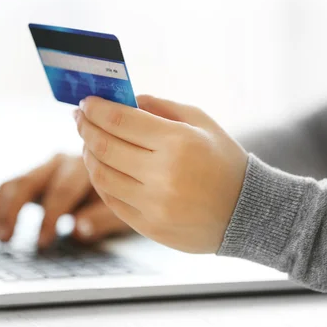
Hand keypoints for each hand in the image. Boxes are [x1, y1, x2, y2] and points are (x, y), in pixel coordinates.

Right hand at [0, 154, 132, 247]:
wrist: (123, 176)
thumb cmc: (123, 196)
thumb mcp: (122, 210)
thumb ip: (102, 219)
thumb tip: (79, 229)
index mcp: (83, 167)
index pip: (61, 191)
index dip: (50, 218)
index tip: (42, 242)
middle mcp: (60, 162)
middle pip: (29, 182)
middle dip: (13, 211)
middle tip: (4, 238)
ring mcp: (44, 168)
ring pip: (14, 183)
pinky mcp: (35, 177)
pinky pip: (8, 186)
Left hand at [74, 95, 247, 253]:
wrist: (246, 213)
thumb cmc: (224, 161)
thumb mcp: (202, 123)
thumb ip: (162, 107)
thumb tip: (125, 100)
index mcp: (177, 143)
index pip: (120, 120)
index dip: (96, 109)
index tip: (85, 102)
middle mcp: (162, 175)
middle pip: (104, 147)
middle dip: (85, 128)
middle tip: (79, 118)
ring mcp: (153, 205)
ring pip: (101, 176)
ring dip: (88, 155)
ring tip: (89, 142)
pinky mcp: (149, 226)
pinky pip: (111, 200)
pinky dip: (101, 180)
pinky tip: (102, 167)